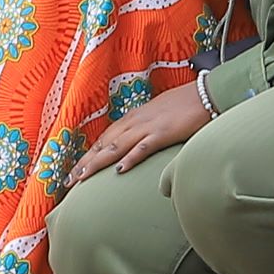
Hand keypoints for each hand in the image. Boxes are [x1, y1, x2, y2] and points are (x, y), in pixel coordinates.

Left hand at [81, 75, 215, 176]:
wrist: (205, 93)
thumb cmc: (183, 107)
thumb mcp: (157, 118)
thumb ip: (145, 131)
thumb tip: (136, 146)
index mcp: (132, 119)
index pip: (104, 139)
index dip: (88, 155)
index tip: (74, 170)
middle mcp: (134, 122)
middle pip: (103, 144)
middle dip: (84, 162)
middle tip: (68, 180)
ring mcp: (148, 127)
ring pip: (116, 146)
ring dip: (97, 162)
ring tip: (82, 178)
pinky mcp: (164, 132)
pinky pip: (144, 147)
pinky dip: (131, 158)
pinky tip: (120, 169)